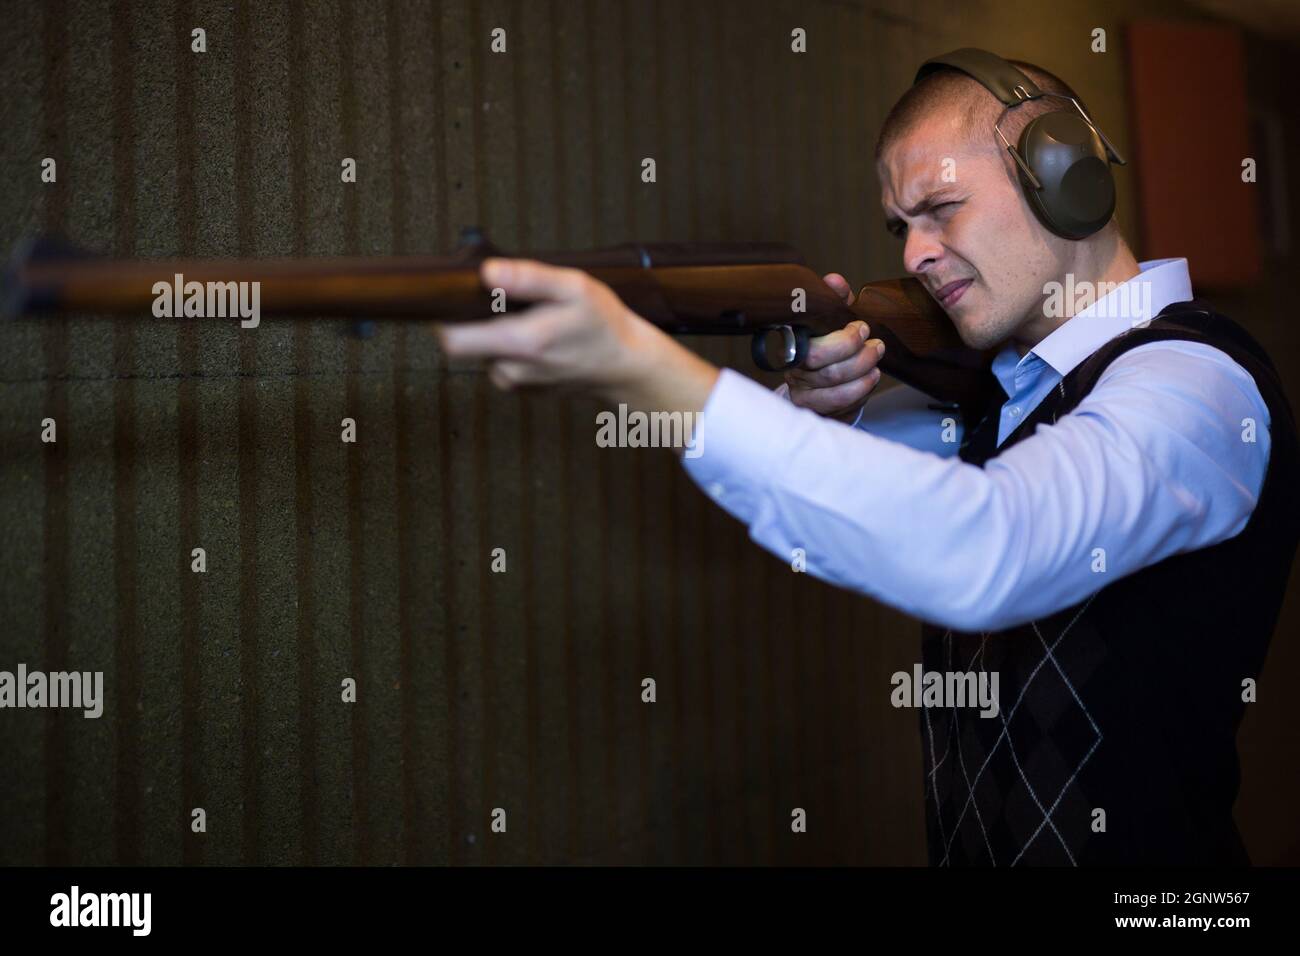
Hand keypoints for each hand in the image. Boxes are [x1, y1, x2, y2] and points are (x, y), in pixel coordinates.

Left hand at [435, 258, 719, 414]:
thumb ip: (529, 278)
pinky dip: (511, 347)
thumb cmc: (604, 325)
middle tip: (503, 302)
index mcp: (518, 344)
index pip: (451, 340)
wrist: (627, 366)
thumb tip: (487, 271)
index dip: (443, 318)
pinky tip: (540, 337)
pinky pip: (502, 362)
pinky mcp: (524, 388)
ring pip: (483, 351)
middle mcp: (511, 370)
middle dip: (473, 321)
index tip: (452, 299)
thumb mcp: (574, 288)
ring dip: (496, 333)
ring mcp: (517, 383)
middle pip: (463, 345)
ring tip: (532, 319)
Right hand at [784, 272, 885, 422]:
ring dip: (864, 375)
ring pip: (838, 391)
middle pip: (828, 371)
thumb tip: (834, 280)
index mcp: (795, 346)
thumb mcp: (832, 319)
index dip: (843, 341)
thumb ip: (835, 300)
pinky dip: (861, 392)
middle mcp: (795, 373)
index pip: (813, 349)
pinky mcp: (817, 412)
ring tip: (876, 362)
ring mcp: (804, 395)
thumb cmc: (828, 345)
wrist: (819, 379)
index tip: (862, 328)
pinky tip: (870, 379)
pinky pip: (843, 407)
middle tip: (877, 345)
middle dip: (859, 357)